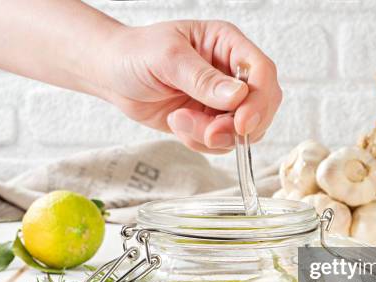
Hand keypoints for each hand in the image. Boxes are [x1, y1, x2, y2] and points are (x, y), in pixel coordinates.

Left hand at [98, 20, 281, 153]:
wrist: (112, 75)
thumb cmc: (136, 53)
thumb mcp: (167, 58)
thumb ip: (203, 79)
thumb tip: (238, 96)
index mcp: (227, 44)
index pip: (262, 71)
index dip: (259, 100)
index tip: (242, 123)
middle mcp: (230, 72)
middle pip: (262, 105)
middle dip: (238, 126)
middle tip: (210, 133)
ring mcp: (222, 100)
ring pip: (242, 130)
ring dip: (213, 136)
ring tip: (180, 120)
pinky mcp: (210, 121)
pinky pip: (221, 142)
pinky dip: (200, 141)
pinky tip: (178, 123)